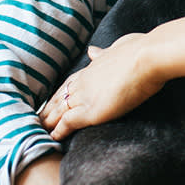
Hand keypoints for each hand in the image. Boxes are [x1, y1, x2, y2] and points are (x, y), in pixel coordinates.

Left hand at [39, 33, 164, 140]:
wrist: (146, 58)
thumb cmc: (139, 50)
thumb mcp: (117, 47)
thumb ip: (104, 52)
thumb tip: (93, 51)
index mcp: (91, 67)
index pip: (69, 83)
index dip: (59, 93)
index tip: (52, 101)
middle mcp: (84, 81)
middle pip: (60, 97)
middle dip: (49, 108)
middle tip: (38, 118)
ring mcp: (85, 96)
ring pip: (59, 111)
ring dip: (48, 121)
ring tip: (39, 130)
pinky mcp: (90, 111)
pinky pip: (68, 123)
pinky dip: (59, 130)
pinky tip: (53, 137)